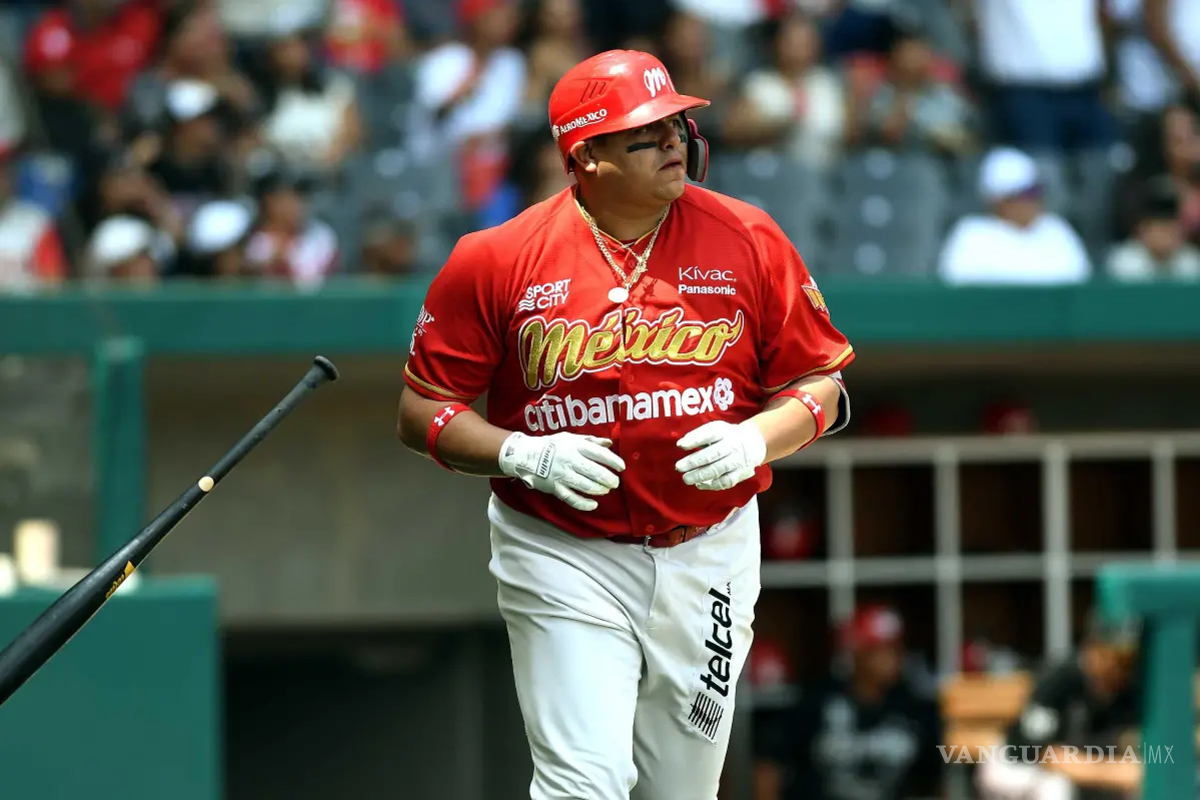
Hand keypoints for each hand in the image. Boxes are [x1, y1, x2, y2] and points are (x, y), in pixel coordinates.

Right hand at [498, 431, 625, 511]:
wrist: (525, 455)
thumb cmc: (551, 445)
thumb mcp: (570, 437)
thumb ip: (591, 440)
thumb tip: (610, 442)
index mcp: (575, 446)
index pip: (598, 453)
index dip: (612, 460)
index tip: (621, 467)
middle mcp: (570, 460)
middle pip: (593, 471)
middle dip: (608, 478)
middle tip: (615, 482)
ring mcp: (562, 475)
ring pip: (584, 485)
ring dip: (598, 489)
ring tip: (605, 490)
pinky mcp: (555, 488)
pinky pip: (571, 498)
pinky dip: (583, 503)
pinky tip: (593, 505)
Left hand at [675, 420, 765, 490]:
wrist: (754, 442)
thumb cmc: (726, 436)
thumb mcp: (715, 429)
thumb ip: (698, 435)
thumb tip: (681, 444)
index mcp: (723, 431)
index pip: (709, 434)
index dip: (695, 440)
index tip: (680, 445)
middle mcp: (731, 445)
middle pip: (712, 454)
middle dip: (694, 462)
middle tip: (679, 467)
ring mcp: (736, 460)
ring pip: (718, 469)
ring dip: (700, 475)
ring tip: (686, 478)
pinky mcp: (740, 473)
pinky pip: (725, 481)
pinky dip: (711, 485)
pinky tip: (699, 484)